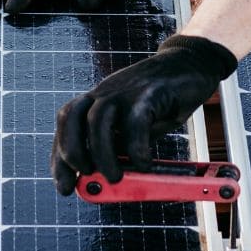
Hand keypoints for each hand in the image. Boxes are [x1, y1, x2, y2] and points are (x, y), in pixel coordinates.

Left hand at [51, 35, 237, 194]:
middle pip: (72, 118)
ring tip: (116, 177)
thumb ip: (122, 147)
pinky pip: (136, 121)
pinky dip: (136, 147)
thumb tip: (110, 181)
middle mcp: (106, 92)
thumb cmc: (161, 101)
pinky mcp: (151, 91)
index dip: (60, 157)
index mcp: (97, 100)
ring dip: (102, 154)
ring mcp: (126, 90)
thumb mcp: (136, 126)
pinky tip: (143, 163)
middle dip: (73, 153)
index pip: (66, 125)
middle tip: (88, 177)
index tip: (64, 186)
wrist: (190, 64)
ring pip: (98, 120)